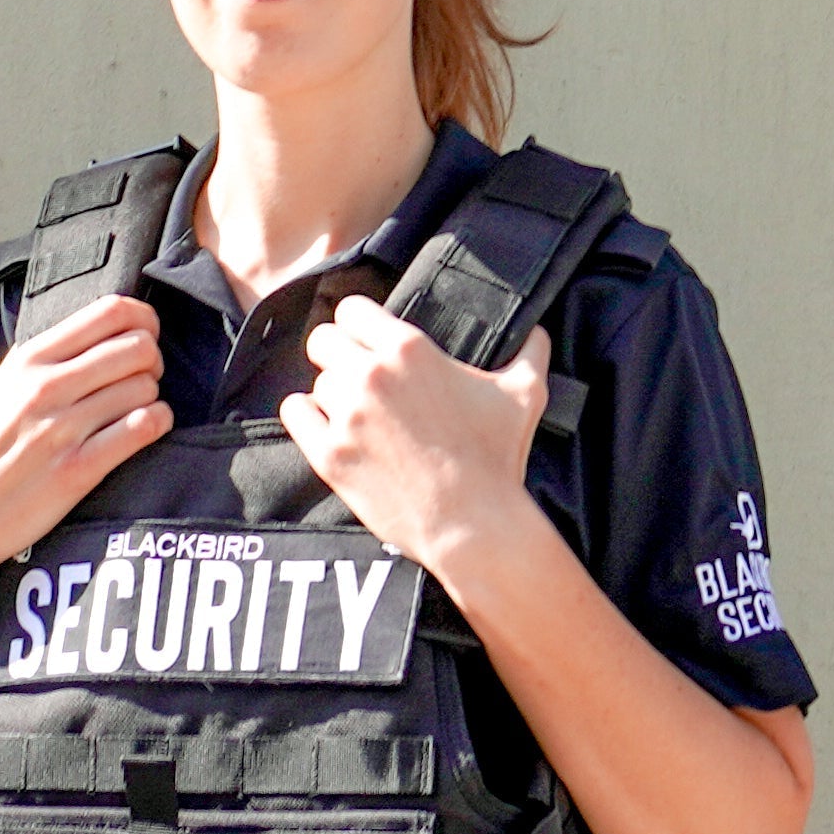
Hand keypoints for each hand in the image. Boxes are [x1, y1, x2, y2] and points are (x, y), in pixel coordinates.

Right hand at [0, 295, 168, 589]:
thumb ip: (39, 359)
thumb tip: (86, 335)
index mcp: (29, 361)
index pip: (110, 312)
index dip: (143, 319)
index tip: (146, 334)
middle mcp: (47, 387)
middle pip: (137, 346)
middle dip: (153, 359)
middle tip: (146, 376)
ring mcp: (63, 428)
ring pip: (144, 386)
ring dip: (152, 395)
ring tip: (138, 408)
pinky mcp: (78, 469)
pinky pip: (143, 428)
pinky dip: (157, 422)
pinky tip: (147, 427)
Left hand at [278, 300, 552, 586]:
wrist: (473, 524)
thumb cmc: (497, 458)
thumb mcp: (525, 394)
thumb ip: (531, 352)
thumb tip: (538, 332)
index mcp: (409, 349)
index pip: (353, 309)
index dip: (359, 323)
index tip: (367, 339)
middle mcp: (371, 375)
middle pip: (324, 339)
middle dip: (339, 353)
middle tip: (356, 374)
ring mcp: (347, 415)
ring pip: (316, 381)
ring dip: (332, 392)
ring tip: (355, 411)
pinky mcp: (330, 454)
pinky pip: (295, 413)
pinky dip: (306, 415)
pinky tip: (323, 423)